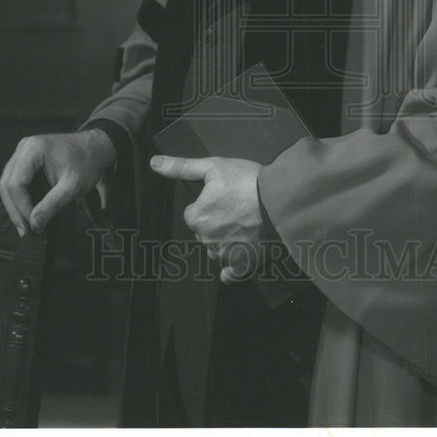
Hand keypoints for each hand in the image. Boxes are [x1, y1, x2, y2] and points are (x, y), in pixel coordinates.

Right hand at [0, 129, 115, 236]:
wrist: (96, 148)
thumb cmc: (87, 161)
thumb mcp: (73, 186)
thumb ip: (52, 205)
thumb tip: (34, 223)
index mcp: (34, 149)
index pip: (15, 183)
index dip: (21, 207)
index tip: (31, 225)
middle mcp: (24, 147)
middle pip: (6, 184)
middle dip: (15, 210)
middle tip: (26, 230)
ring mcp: (23, 152)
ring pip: (7, 184)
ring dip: (15, 206)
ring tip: (27, 224)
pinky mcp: (25, 160)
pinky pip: (15, 181)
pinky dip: (19, 199)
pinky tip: (28, 212)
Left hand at [150, 155, 262, 283]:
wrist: (280, 201)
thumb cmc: (248, 182)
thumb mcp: (213, 166)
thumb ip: (182, 167)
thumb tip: (155, 163)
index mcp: (197, 218)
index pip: (194, 213)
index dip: (208, 203)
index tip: (224, 196)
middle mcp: (207, 240)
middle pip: (205, 231)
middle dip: (217, 222)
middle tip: (237, 207)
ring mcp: (225, 254)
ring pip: (218, 249)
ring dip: (226, 240)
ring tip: (246, 224)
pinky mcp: (243, 264)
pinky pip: (231, 273)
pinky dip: (232, 269)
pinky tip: (237, 259)